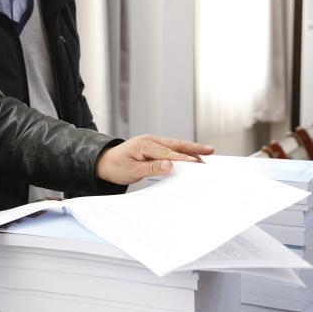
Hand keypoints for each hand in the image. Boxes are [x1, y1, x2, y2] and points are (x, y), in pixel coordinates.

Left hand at [95, 135, 213, 184]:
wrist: (103, 163)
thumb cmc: (115, 167)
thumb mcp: (132, 171)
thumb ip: (152, 167)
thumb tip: (170, 166)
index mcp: (144, 144)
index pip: (168, 153)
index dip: (183, 159)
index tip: (197, 163)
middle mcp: (150, 140)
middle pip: (176, 144)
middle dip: (193, 148)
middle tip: (209, 151)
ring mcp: (152, 143)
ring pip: (175, 145)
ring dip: (190, 149)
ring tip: (206, 153)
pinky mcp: (152, 147)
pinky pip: (170, 149)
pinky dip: (182, 151)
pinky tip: (192, 156)